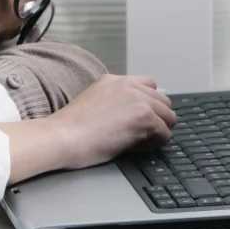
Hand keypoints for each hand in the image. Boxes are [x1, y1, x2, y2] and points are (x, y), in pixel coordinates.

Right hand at [45, 74, 175, 171]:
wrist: (61, 137)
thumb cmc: (69, 130)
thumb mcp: (92, 103)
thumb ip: (113, 102)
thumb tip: (129, 117)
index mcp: (113, 80)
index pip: (148, 86)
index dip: (146, 106)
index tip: (138, 121)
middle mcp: (128, 85)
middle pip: (163, 101)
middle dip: (156, 119)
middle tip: (139, 135)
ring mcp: (138, 100)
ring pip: (168, 117)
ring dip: (157, 131)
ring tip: (137, 142)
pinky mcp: (145, 117)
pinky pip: (165, 134)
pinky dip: (154, 144)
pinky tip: (135, 148)